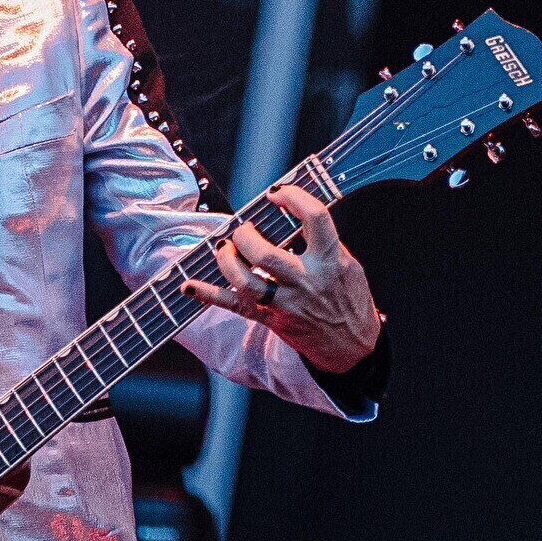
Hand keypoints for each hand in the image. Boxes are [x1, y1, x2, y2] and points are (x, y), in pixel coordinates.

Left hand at [183, 187, 383, 374]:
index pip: (313, 217)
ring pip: (245, 280)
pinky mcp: (270, 319)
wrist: (352, 348)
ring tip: (225, 247)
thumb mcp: (347, 265)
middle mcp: (306, 281)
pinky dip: (208, 295)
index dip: (293, 197)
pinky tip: (189, 285)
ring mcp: (286, 303)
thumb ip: (324, 242)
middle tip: (244, 229)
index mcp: (331, 260)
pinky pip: (234, 305)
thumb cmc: (351, 301)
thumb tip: (294, 215)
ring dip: (227, 260)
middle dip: (246, 235)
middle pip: (265, 253)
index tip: (277, 192)